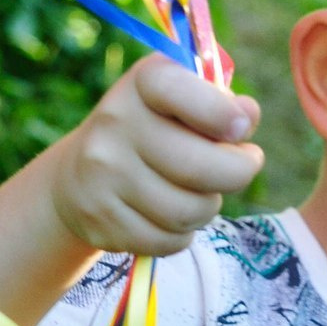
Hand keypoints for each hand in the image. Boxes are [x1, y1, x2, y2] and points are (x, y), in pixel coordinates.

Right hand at [50, 53, 263, 256]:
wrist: (78, 177)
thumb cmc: (152, 132)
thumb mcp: (182, 103)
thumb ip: (219, 104)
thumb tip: (248, 115)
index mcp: (142, 84)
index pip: (184, 93)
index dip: (223, 114)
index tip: (241, 129)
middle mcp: (115, 123)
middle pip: (201, 167)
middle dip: (237, 173)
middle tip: (241, 166)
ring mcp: (103, 174)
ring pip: (189, 211)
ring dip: (207, 207)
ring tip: (199, 194)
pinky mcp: (100, 219)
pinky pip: (168, 241)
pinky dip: (181, 234)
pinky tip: (171, 217)